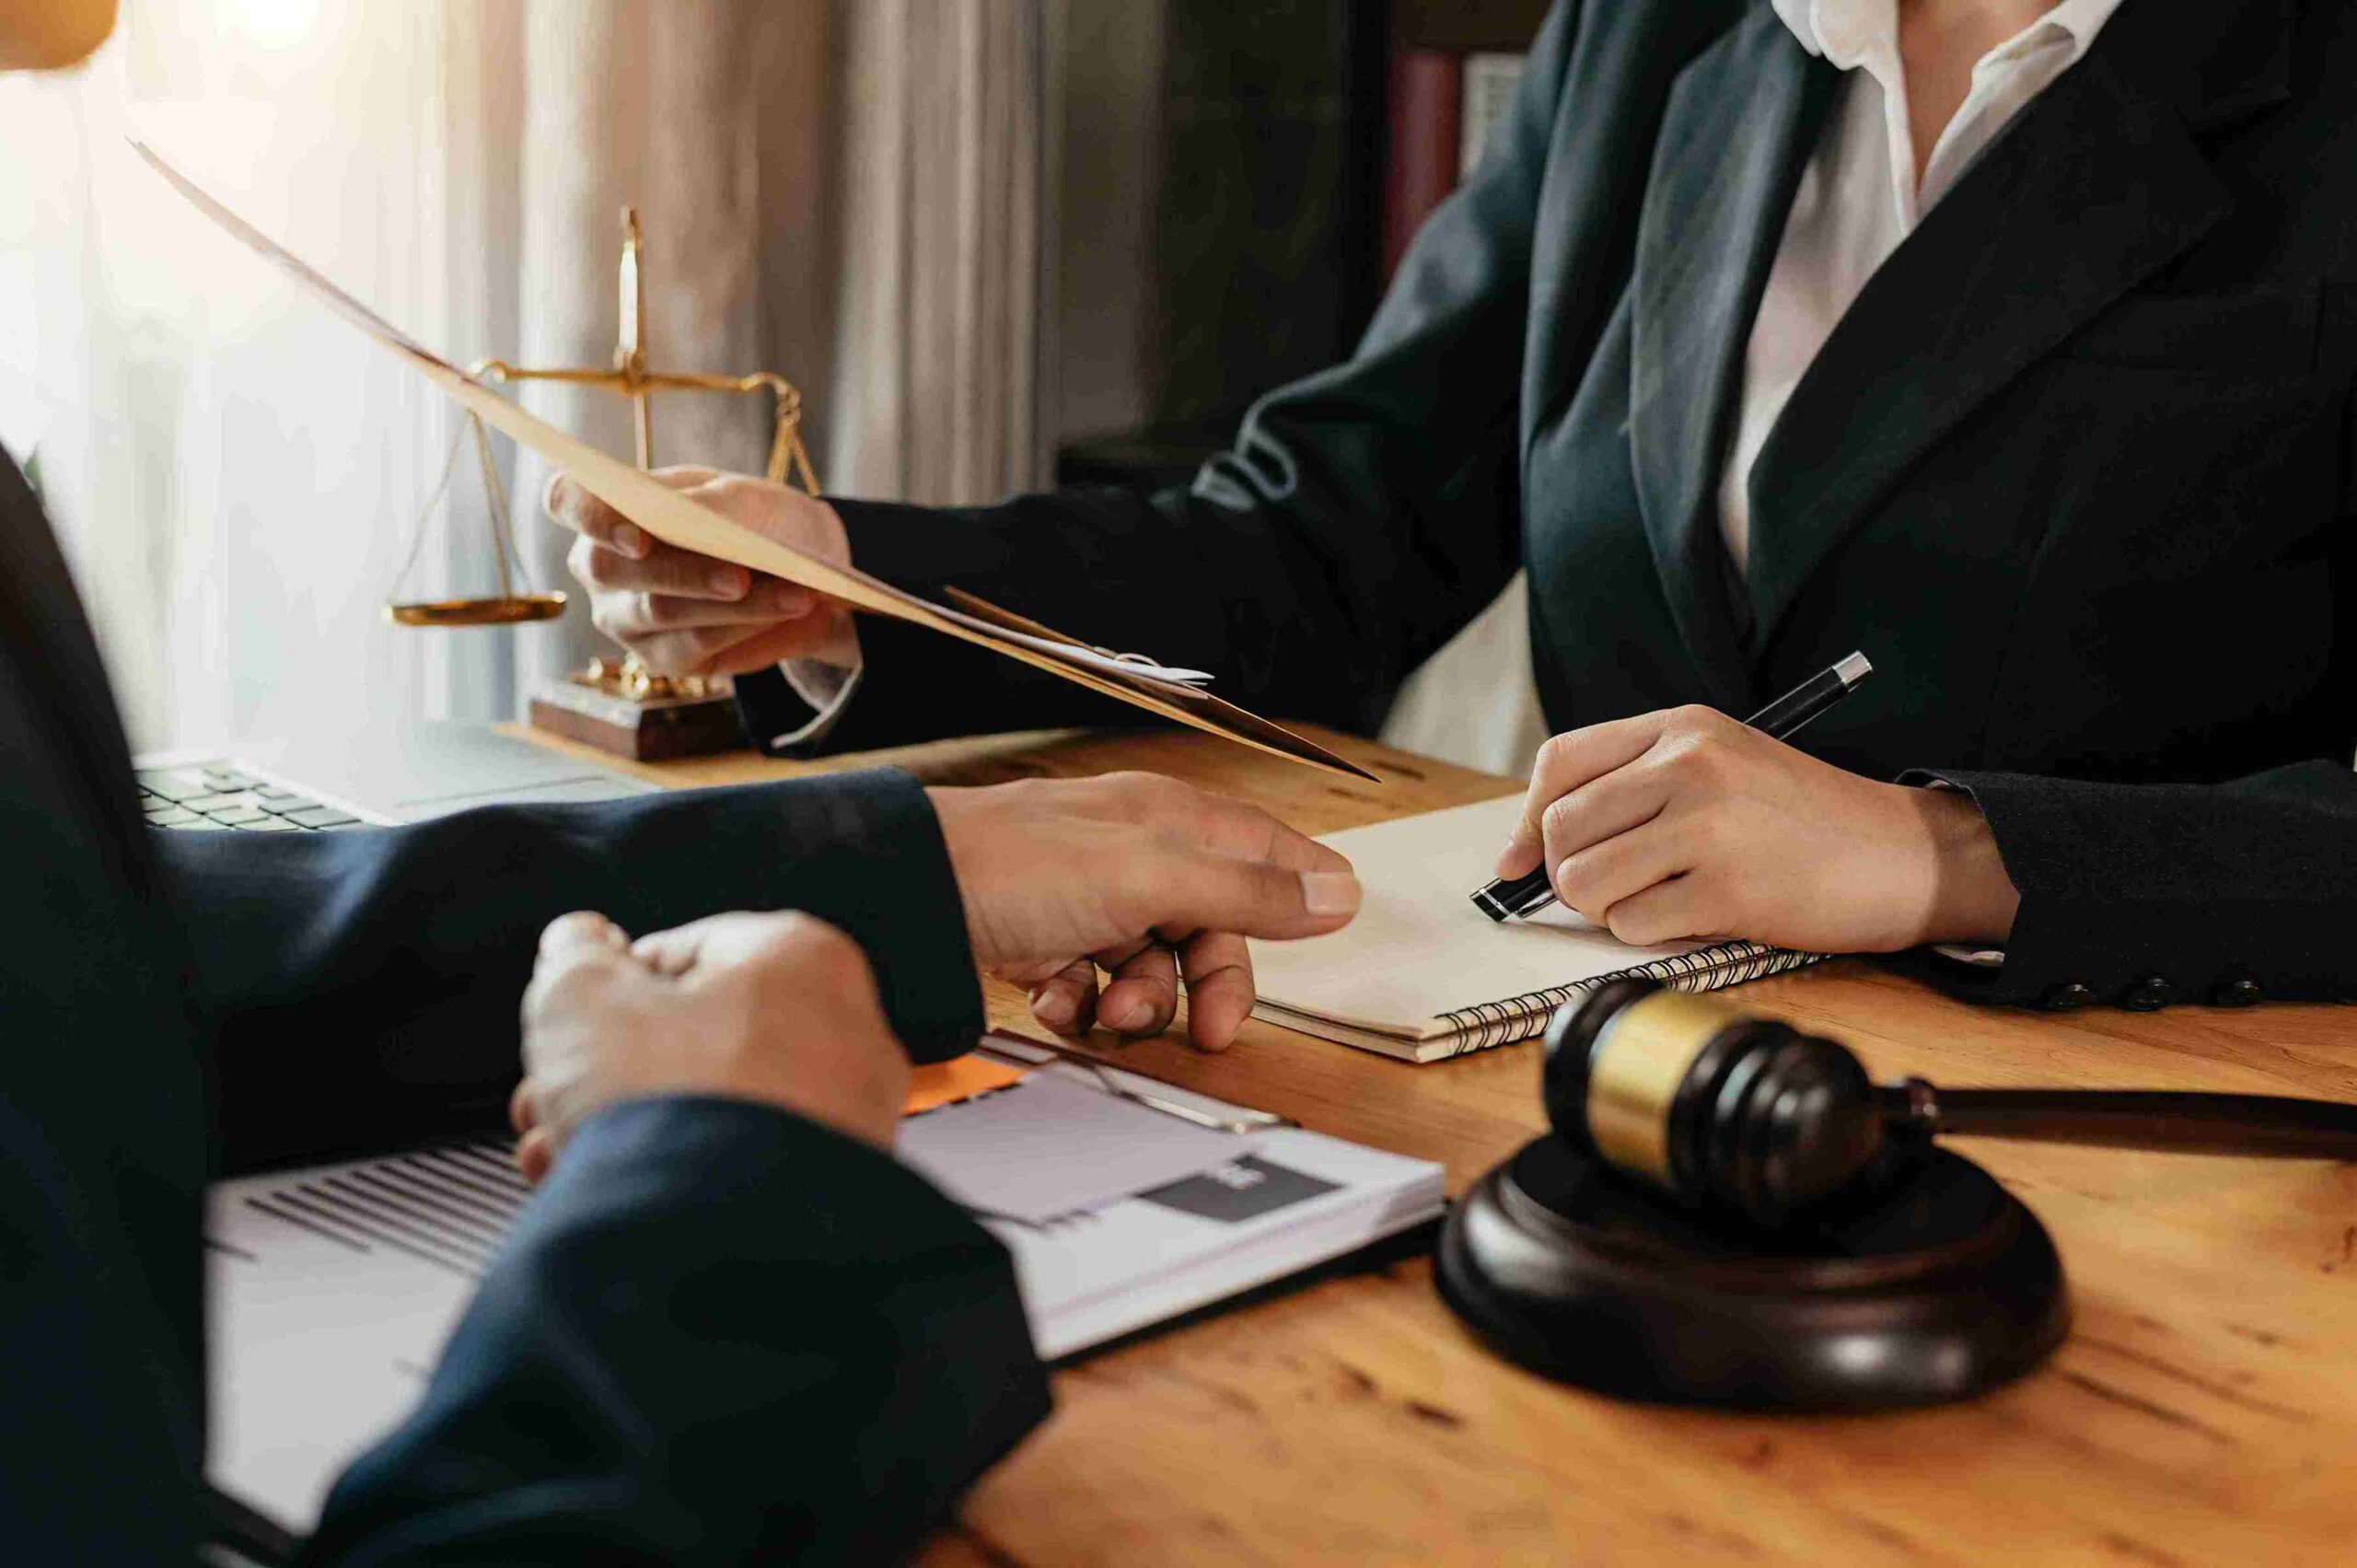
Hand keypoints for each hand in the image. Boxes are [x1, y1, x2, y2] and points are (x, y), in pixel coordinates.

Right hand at [511, 909, 907, 1182]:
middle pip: (697, 1038)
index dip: (612, 985)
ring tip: (560, 1149)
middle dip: (607, 1068)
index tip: (574, 1012)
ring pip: (711, 1110)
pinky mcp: (829, 1197)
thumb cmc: (675, 1107)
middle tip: (554, 1089)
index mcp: (804, 959)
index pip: (690, 949)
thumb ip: (573, 958)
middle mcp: (848, 1037)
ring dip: (623, 1125)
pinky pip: (737, 1170)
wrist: (717, 1241)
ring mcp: (847, 1123)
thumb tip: (577, 943)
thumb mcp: (581, 998)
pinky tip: (603, 1191)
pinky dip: (671, 1175)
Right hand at [544, 466, 859, 676]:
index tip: (638, 534)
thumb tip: (691, 519)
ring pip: (662, 612)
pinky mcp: (662, 657)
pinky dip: (746, 627)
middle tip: (741, 575)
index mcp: (609, 508)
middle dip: (679, 571)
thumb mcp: (745, 496)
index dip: (589, 516)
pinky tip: (790, 612)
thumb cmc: (755, 518)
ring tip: (798, 594)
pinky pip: (695, 646)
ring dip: (734, 604)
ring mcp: (624, 617)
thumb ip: (713, 504)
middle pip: (610, 568)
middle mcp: (601, 567)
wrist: (799, 566)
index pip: (566, 501)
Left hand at [927, 773, 1363, 1051]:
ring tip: (1107, 1011)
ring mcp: (1084, 898)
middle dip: (1210, 981)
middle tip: (1208, 1030)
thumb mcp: (1151, 876)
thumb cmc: (1015, 864)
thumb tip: (1338, 893)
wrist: (904, 897)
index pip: (1260, 845)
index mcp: (1167, 818)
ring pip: (1151, 964)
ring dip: (1141, 1001)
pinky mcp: (1040, 939)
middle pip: (1210, 925)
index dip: (1301, 883)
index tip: (1336, 918)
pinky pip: (1091, 984)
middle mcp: (1131, 853)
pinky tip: (1059, 1003)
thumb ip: (1247, 890)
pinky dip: (1083, 1004)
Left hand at [1494, 706, 2019, 952]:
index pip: (1560, 761)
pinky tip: (1700, 916)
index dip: (1527, 821)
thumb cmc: (1805, 820)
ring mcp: (1708, 825)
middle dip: (1570, 875)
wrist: (1905, 854)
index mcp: (1683, 727)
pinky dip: (1652, 935)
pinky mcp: (1728, 888)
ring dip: (1609, 908)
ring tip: (1664, 899)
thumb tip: (1524, 855)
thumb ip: (1633, 788)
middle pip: (1561, 829)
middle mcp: (1690, 764)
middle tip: (1616, 889)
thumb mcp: (1722, 766)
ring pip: (1585, 881)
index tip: (1518, 862)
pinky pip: (1633, 925)